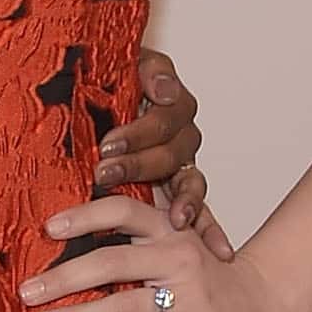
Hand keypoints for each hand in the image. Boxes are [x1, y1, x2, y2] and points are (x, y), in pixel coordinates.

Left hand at [18, 194, 296, 311]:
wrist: (263, 304)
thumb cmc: (205, 274)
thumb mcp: (178, 241)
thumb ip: (138, 232)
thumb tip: (71, 228)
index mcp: (170, 229)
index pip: (123, 212)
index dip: (84, 216)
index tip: (47, 228)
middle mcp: (180, 257)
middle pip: (111, 262)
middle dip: (63, 277)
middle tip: (26, 291)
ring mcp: (191, 296)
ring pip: (124, 306)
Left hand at [98, 50, 236, 263]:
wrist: (93, 99)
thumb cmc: (105, 79)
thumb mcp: (121, 63)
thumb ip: (146, 68)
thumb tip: (165, 88)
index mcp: (170, 100)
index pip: (168, 115)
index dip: (140, 131)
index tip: (108, 144)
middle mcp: (180, 132)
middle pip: (173, 150)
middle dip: (139, 164)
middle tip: (106, 173)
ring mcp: (181, 163)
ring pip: (192, 181)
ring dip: (181, 199)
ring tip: (174, 218)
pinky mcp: (177, 191)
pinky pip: (201, 209)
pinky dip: (211, 228)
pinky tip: (218, 249)